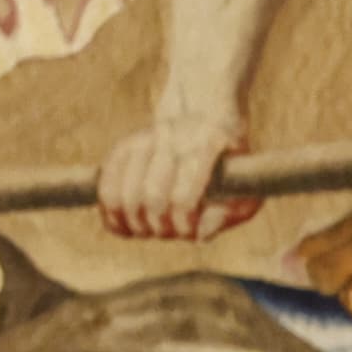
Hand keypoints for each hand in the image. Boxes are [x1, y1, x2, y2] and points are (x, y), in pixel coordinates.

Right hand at [95, 116, 254, 238]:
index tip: (190, 233)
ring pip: (123, 192)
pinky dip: (110, 211)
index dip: (183, 225)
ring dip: (134, 223)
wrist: (205, 115)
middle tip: (169, 232)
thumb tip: (198, 237)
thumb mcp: (245, 189)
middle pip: (151, 197)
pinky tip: (123, 226)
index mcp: (206, 145)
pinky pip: (106, 182)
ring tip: (149, 231)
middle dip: (159, 227)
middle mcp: (171, 138)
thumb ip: (226, 215)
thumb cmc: (230, 166)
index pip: (184, 197)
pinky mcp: (124, 145)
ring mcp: (143, 139)